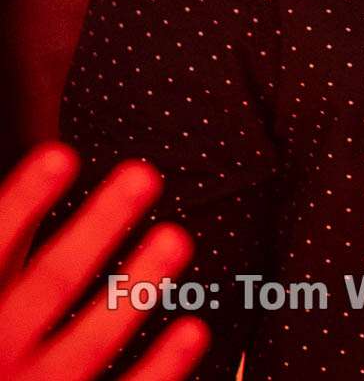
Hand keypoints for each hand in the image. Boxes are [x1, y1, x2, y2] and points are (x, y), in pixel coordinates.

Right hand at [0, 143, 209, 379]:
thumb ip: (6, 250)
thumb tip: (44, 162)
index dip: (24, 200)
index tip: (61, 155)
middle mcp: (1, 353)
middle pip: (52, 282)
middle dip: (98, 226)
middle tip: (142, 175)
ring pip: (91, 343)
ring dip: (137, 288)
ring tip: (175, 238)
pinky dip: (161, 367)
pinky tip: (193, 330)